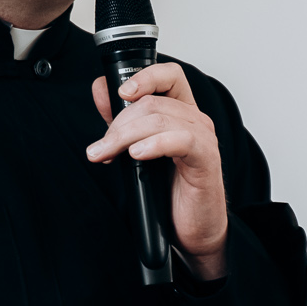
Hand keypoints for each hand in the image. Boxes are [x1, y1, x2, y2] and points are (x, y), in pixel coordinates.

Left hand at [87, 64, 227, 278]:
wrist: (190, 229)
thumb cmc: (169, 190)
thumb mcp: (137, 149)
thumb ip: (121, 119)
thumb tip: (101, 90)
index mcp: (181, 112)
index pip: (168, 76)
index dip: (144, 77)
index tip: (119, 94)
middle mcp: (194, 120)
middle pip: (153, 102)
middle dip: (119, 123)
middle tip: (101, 146)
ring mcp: (203, 138)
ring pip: (161, 119)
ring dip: (126, 136)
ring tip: (107, 154)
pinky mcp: (206, 159)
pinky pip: (181, 140)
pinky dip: (154, 144)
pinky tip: (137, 155)